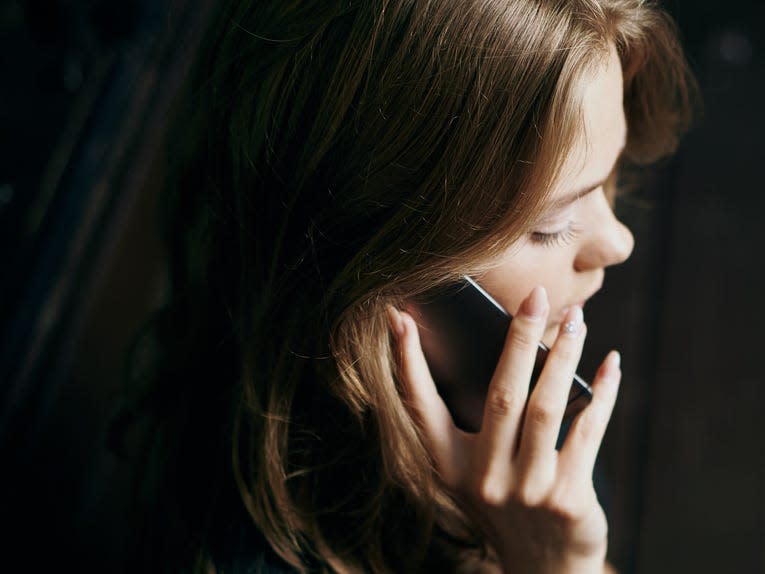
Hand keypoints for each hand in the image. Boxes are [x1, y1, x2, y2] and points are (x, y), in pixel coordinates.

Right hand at [388, 286, 621, 572]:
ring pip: (546, 407)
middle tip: (535, 296)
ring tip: (576, 320)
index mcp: (449, 465)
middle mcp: (483, 478)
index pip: (420, 406)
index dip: (407, 362)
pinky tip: (611, 364)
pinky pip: (587, 431)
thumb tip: (502, 351)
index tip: (399, 318)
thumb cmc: (505, 503)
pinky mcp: (568, 498)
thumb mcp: (474, 471)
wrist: (543, 568)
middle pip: (502, 395)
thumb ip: (481, 423)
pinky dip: (603, 393)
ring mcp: (527, 491)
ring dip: (564, 357)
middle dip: (518, 339)